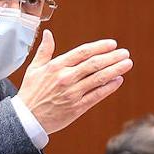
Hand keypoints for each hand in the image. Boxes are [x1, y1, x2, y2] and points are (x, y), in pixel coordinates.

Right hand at [17, 31, 132, 134]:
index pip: (82, 52)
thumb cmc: (30, 93)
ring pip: (98, 78)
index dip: (100, 47)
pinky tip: (118, 80)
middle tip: (125, 53)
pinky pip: (96, 95)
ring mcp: (72, 93)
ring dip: (115, 70)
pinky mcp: (77, 108)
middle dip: (112, 57)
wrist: (27, 119)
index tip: (113, 44)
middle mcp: (66, 78)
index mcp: (56, 66)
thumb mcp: (34, 69)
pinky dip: (109, 87)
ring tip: (127, 64)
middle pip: (94, 64)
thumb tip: (48, 34)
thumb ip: (44, 51)